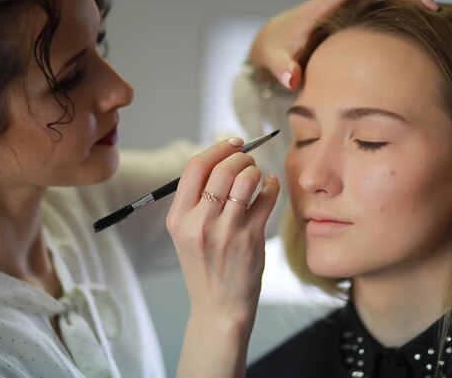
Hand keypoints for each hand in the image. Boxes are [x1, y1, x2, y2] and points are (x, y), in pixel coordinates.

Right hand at [167, 138, 278, 377]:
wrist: (219, 307)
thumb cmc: (205, 267)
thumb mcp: (186, 234)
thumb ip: (197, 201)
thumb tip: (222, 159)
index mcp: (179, 218)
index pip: (194, 168)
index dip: (216, 148)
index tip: (232, 143)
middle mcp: (199, 223)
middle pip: (222, 169)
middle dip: (240, 156)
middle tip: (248, 160)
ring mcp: (226, 231)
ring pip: (245, 179)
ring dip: (256, 170)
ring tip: (257, 175)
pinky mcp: (251, 238)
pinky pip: (266, 198)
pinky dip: (272, 185)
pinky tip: (270, 186)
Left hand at [248, 0, 437, 89]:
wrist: (272, 42)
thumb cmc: (275, 53)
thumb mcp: (275, 62)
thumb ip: (282, 69)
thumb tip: (292, 79)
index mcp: (320, 9)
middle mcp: (334, 0)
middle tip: (429, 7)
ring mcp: (342, 2)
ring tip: (431, 5)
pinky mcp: (347, 7)